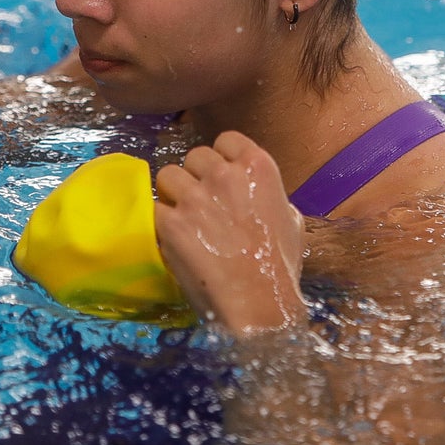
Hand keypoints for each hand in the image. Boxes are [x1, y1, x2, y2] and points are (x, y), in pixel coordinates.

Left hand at [154, 131, 307, 335]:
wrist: (260, 304)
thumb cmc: (280, 266)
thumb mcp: (290, 219)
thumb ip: (270, 194)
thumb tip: (256, 192)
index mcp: (258, 166)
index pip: (226, 139)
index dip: (221, 158)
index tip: (220, 177)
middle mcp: (225, 174)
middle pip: (194, 156)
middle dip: (196, 177)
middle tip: (202, 203)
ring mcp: (195, 197)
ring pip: (168, 176)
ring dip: (173, 195)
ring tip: (183, 219)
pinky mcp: (170, 223)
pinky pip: (154, 208)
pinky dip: (159, 222)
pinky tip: (172, 238)